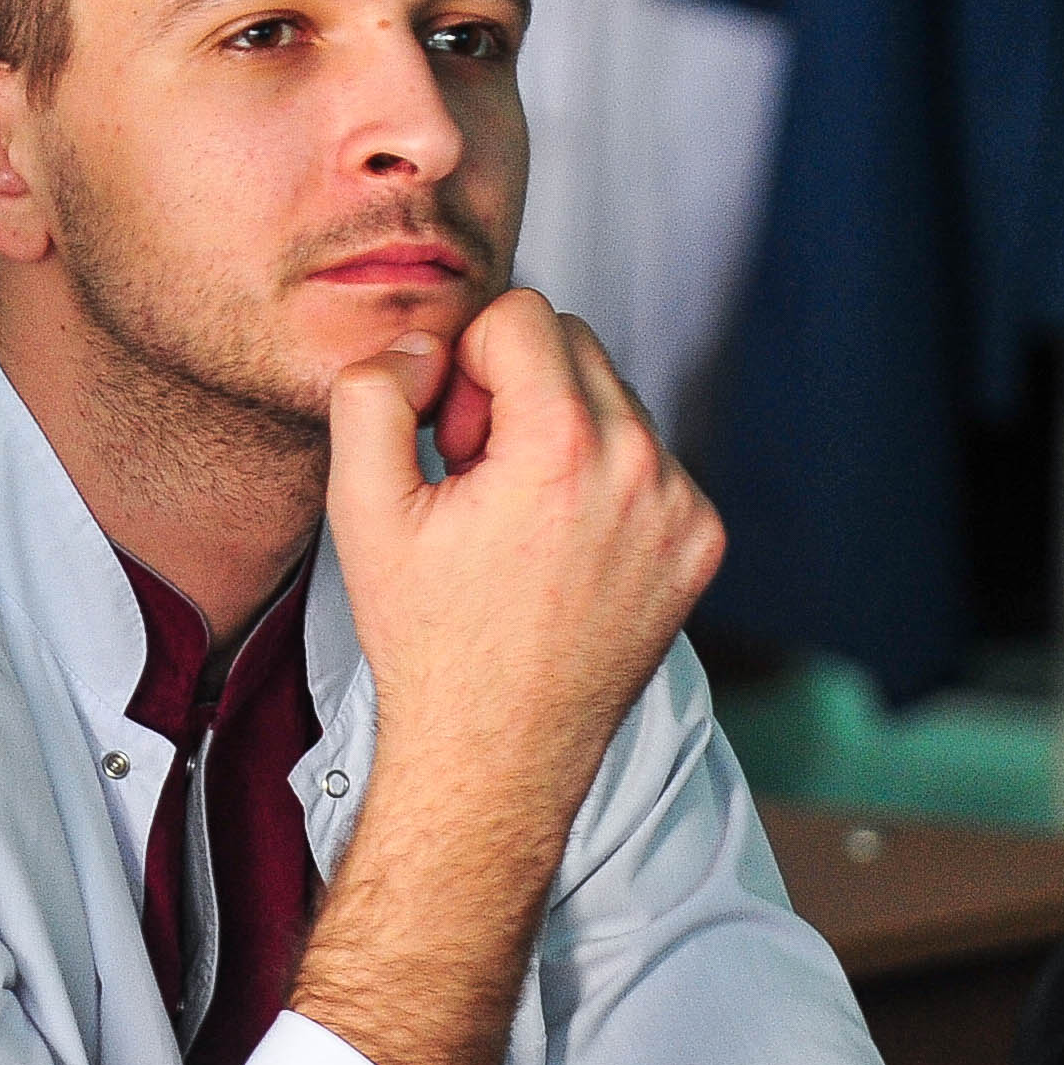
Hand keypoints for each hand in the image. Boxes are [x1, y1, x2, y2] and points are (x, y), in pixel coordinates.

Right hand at [325, 288, 723, 811]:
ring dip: (563, 432)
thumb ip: (374, 392)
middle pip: (575, 344)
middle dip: (516, 388)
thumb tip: (425, 345)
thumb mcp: (362, 510)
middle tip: (477, 477)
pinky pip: (652, 460)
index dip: (468, 363)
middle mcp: (639, 468)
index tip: (453, 438)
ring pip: (616, 400)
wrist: (496, 751)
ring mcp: (681, 508)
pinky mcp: (701, 542)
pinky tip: (562, 548)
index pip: (523, 312)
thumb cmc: (429, 641)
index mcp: (559, 448)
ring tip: (518, 521)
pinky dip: (605, 480)